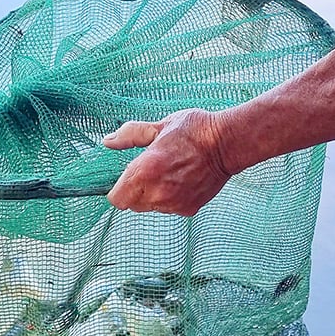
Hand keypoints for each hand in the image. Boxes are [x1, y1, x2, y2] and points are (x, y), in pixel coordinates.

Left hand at [103, 108, 233, 216]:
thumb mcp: (159, 127)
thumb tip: (107, 141)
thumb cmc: (194, 130)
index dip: (118, 188)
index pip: (116, 199)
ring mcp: (174, 203)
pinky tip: (183, 180)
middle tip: (152, 170)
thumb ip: (130, 136)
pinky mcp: (188, 209)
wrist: (227, 144)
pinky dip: (171, 198)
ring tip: (171, 172)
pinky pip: (169, 208)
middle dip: (135, 190)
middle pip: (132, 204)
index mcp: (145, 171)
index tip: (128, 176)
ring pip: (151, 207)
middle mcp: (157, 192)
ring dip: (153, 195)